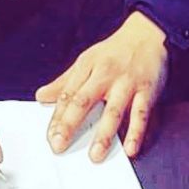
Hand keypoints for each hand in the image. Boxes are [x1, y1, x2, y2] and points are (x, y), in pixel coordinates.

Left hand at [35, 11, 167, 162]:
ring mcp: (126, 82)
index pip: (68, 94)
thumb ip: (65, 82)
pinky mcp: (147, 90)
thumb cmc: (115, 51)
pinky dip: (136, 132)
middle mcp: (105, 74)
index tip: (50, 136)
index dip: (57, 116)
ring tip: (95, 154)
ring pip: (113, 110)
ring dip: (104, 134)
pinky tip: (130, 148)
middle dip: (70, 124)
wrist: (147, 33)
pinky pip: (141, 113)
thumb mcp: (87, 60)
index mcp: (87, 66)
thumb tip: (41, 96)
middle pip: (84, 100)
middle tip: (59, 145)